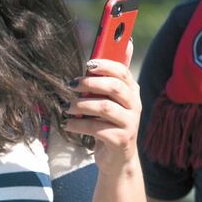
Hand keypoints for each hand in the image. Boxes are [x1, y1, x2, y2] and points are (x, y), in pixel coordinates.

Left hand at [64, 43, 141, 177]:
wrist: (117, 159)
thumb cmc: (110, 122)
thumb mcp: (112, 98)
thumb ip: (114, 75)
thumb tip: (128, 43)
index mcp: (132, 91)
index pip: (123, 72)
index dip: (106, 65)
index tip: (88, 64)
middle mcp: (135, 106)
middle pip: (115, 87)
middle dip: (91, 83)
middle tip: (72, 84)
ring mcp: (130, 124)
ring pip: (105, 107)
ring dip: (81, 105)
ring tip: (67, 107)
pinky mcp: (121, 140)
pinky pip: (97, 128)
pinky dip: (79, 125)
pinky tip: (69, 125)